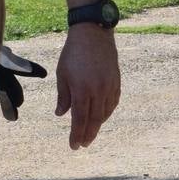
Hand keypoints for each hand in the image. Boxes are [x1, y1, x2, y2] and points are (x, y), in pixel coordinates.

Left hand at [55, 23, 120, 149]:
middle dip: (88, 135)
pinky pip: (113, 103)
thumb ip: (63, 96)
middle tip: (83, 145)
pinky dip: (106, 113)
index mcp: (82, 89)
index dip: (77, 134)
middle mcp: (98, 90)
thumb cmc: (73, 53)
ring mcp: (109, 86)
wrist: (93, 34)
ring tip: (90, 132)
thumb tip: (61, 114)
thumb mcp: (62, 74)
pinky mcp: (116, 82)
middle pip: (94, 120)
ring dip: (97, 125)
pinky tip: (101, 117)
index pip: (80, 119)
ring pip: (105, 113)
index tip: (74, 146)